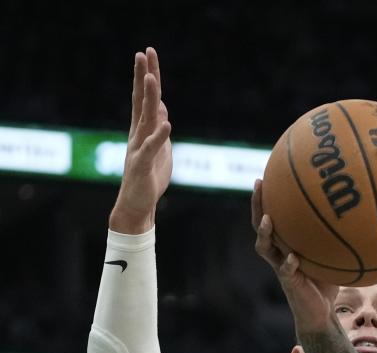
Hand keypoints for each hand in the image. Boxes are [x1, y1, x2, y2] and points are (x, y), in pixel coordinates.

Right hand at [110, 47, 172, 233]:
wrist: (138, 204)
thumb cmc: (150, 176)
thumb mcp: (159, 147)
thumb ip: (159, 127)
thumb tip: (162, 108)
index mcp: (144, 129)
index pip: (145, 97)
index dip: (147, 75)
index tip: (147, 53)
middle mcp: (139, 134)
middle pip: (142, 100)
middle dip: (143, 76)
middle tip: (143, 52)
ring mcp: (139, 147)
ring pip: (145, 119)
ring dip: (149, 98)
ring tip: (151, 78)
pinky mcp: (142, 164)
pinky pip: (151, 148)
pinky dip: (159, 136)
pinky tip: (166, 123)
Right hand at [250, 179, 339, 335]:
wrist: (321, 311)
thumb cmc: (328, 279)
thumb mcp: (333, 254)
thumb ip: (338, 236)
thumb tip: (359, 210)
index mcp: (286, 243)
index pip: (273, 214)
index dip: (267, 197)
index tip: (267, 174)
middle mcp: (279, 252)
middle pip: (260, 224)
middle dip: (258, 205)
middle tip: (259, 184)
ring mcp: (281, 267)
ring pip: (265, 248)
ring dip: (265, 233)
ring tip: (268, 220)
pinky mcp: (289, 283)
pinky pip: (286, 271)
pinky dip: (288, 264)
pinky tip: (293, 258)